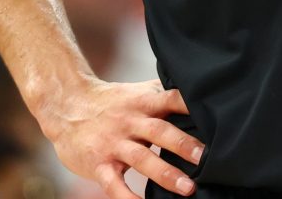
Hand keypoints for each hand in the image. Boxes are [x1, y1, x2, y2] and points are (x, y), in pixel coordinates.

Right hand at [35, 77, 203, 198]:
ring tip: (188, 188)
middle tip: (206, 159)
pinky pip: (114, 184)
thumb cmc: (109, 102)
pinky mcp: (99, 164)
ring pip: (142, 159)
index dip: (191, 107)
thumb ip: (162, 96)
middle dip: (184, 146)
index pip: (172, 99)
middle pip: (160, 131)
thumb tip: (198, 98)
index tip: (215, 118)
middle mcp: (130, 121)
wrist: (65, 105)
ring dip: (166, 174)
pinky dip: (128, 197)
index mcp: (143, 102)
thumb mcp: (137, 93)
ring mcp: (114, 143)